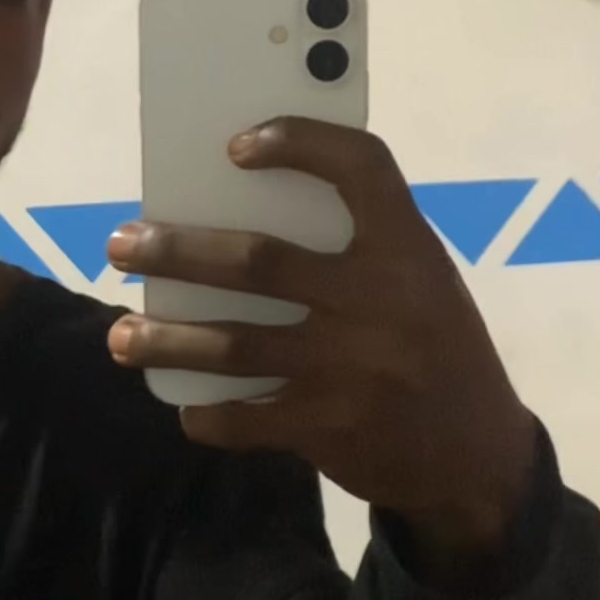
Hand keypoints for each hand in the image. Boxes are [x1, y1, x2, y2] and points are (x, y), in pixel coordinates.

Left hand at [106, 119, 536, 556]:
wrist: (478, 456)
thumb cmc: (433, 347)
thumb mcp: (420, 284)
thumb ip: (358, 252)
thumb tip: (236, 218)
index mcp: (408, 249)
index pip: (361, 167)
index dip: (299, 144)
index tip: (236, 147)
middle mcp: (379, 300)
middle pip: (258, 262)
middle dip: (177, 252)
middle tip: (123, 244)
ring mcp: (350, 368)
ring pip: (234, 346)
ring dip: (167, 340)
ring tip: (121, 335)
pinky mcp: (329, 427)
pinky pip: (245, 419)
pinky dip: (207, 414)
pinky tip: (185, 406)